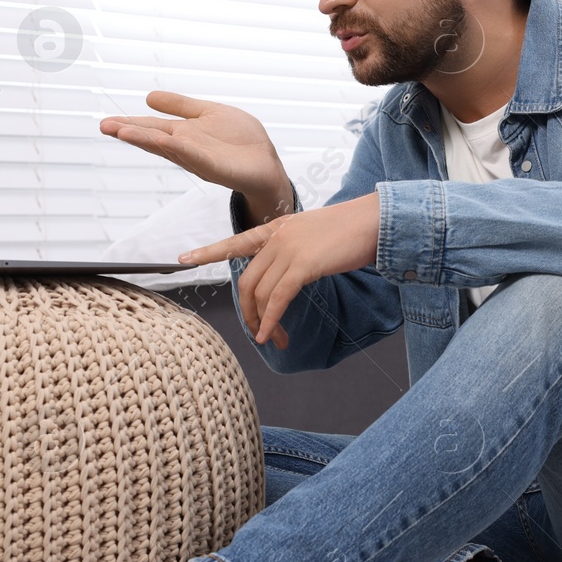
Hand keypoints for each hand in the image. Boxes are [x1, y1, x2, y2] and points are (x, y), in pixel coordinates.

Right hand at [100, 91, 289, 207]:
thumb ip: (180, 105)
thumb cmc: (239, 141)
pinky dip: (179, 148)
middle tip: (105, 127)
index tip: (106, 123)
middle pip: (153, 138)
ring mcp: (198, 157)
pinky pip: (194, 156)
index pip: (151, 127)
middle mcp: (185, 146)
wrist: (265, 163)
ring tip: (124, 132)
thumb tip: (148, 97)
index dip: (129, 124)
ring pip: (167, 147)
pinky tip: (164, 141)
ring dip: (146, 140)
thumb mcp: (207, 113)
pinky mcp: (215, 166)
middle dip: (130, 132)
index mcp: (183, 133)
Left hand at [179, 192, 380, 347]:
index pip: (237, 242)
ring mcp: (289, 250)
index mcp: (279, 228)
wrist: (377, 221)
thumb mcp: (316, 238)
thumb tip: (289, 277)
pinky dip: (271, 321)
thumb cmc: (354, 232)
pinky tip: (271, 335)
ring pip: (261, 293)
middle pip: (248, 280)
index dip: (209, 251)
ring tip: (272, 340)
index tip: (184, 258)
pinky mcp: (303, 265)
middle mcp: (278, 237)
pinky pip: (278, 299)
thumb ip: (297, 252)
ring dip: (263, 322)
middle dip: (249, 311)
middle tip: (258, 333)